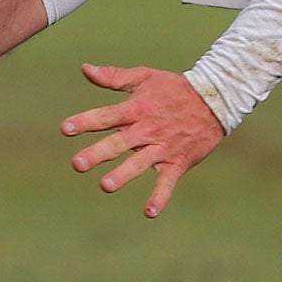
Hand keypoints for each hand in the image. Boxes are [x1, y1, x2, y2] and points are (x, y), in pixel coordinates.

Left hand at [61, 63, 226, 218]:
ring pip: (140, 163)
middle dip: (99, 153)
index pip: (107, 116)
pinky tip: (149, 212)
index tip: (66, 129)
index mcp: (137, 109)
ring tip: (106, 186)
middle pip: (120, 142)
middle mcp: (148, 129)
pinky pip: (168, 182)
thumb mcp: (145, 77)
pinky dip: (160, 197)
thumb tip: (85, 69)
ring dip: (124, 174)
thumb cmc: (175, 88)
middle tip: (77, 164)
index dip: (86, 121)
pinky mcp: (178, 162)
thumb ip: (114, 77)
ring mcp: (163, 147)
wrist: (215, 100)